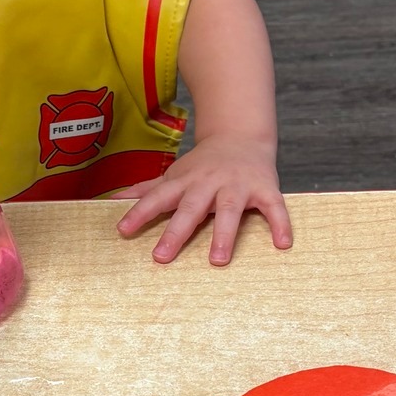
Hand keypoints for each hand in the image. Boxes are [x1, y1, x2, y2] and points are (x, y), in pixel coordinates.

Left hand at [115, 136, 292, 266]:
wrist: (241, 135)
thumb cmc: (203, 164)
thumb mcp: (174, 175)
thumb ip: (148, 190)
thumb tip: (113, 200)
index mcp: (185, 182)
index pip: (158, 197)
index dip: (139, 212)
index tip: (122, 230)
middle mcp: (209, 183)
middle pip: (191, 208)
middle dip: (176, 231)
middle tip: (161, 257)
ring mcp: (238, 186)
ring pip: (230, 210)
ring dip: (224, 234)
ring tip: (218, 260)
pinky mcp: (265, 189)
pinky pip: (274, 207)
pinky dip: (280, 224)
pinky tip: (282, 244)